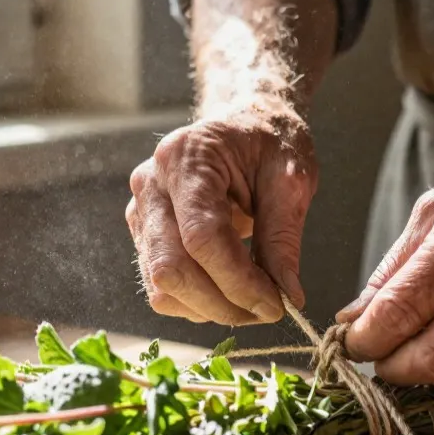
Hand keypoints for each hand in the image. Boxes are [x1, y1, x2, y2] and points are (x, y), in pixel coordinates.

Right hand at [126, 107, 317, 324]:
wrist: (245, 123)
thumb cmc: (269, 142)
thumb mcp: (291, 178)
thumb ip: (284, 237)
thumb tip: (287, 296)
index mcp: (186, 158)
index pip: (202, 237)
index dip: (238, 281)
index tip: (276, 304)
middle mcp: (151, 184)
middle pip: (171, 267)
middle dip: (222, 303)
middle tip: (267, 312)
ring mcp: (141, 211)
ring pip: (162, 285)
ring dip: (209, 309)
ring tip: (252, 303)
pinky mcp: (144, 234)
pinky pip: (161, 287)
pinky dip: (196, 303)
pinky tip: (229, 293)